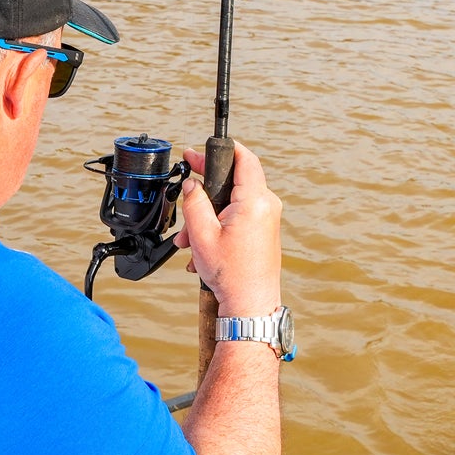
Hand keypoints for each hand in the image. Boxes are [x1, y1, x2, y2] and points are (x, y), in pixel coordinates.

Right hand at [175, 140, 281, 317]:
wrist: (250, 303)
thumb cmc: (231, 274)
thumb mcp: (202, 235)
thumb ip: (195, 202)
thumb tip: (192, 184)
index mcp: (254, 201)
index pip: (244, 159)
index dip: (222, 150)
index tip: (200, 151)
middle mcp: (267, 205)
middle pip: (235, 180)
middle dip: (205, 189)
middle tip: (186, 185)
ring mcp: (268, 218)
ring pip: (233, 201)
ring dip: (207, 214)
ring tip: (189, 237)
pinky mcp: (264, 229)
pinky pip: (239, 215)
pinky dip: (219, 224)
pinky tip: (202, 245)